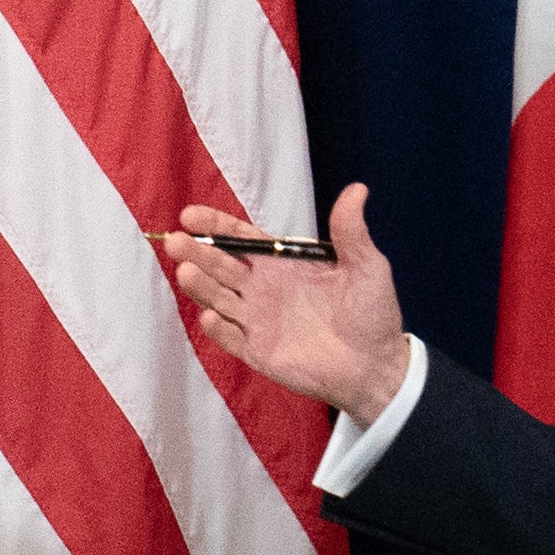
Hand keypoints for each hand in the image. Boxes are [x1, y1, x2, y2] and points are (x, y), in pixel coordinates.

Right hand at [161, 184, 410, 420]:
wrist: (376, 366)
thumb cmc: (372, 314)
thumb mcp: (367, 267)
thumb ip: (352, 232)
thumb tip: (357, 189)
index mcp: (283, 264)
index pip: (241, 240)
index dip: (216, 227)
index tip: (190, 215)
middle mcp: (263, 289)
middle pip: (221, 266)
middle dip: (198, 253)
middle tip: (178, 242)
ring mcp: (258, 321)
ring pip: (219, 299)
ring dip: (201, 286)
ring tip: (186, 272)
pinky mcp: (257, 352)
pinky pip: (231, 338)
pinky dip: (218, 328)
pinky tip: (210, 315)